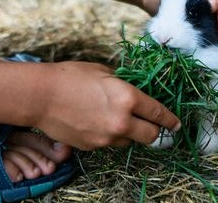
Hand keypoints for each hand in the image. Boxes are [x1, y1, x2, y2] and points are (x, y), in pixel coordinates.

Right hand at [31, 61, 179, 150]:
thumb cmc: (70, 77)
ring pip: (129, 142)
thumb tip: (131, 88)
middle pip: (151, 136)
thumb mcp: (102, 71)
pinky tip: (97, 123)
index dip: (170, 120)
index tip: (176, 124)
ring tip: (118, 120)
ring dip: (130, 134)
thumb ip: (122, 83)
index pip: (158, 113)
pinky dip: (109, 136)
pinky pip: (109, 143)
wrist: (40, 96)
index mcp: (128, 98)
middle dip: (157, 133)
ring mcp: (107, 138)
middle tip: (157, 129)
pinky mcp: (93, 147)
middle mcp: (121, 122)